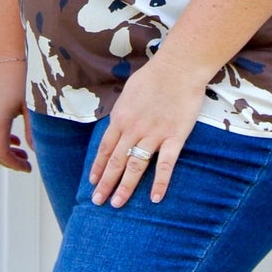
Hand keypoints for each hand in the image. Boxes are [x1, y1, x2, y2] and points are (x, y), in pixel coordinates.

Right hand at [0, 58, 31, 172]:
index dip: (14, 165)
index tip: (29, 168)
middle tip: (27, 165)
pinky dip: (2, 139)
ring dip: (6, 150)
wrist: (11, 48)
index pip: (0, 153)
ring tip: (23, 151)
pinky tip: (17, 137)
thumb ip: (35, 131)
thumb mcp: (34, 106)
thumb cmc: (25, 75)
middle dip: (9, 161)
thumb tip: (37, 150)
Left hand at [89, 53, 208, 206]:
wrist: (178, 67)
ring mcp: (153, 135)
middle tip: (98, 201)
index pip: (105, 148)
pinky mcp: (173, 138)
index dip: (98, 167)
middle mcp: (133, 129)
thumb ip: (123, 111)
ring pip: (135, 166)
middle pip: (116, 161)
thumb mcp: (129, 92)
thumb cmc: (154, 75)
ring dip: (125, 187)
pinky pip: (165, 165)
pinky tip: (155, 198)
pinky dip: (159, 183)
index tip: (93, 182)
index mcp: (120, 118)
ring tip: (117, 203)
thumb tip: (118, 122)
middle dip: (106, 183)